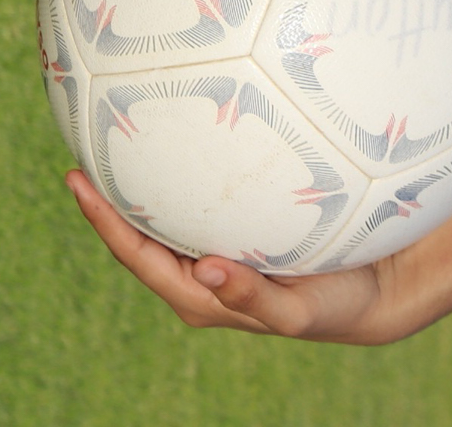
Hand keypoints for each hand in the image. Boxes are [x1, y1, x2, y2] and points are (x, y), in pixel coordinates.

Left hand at [66, 168, 407, 343]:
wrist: (374, 291)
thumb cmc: (333, 305)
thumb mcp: (295, 311)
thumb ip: (251, 295)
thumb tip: (206, 269)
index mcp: (199, 296)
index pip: (137, 255)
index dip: (104, 220)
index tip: (77, 180)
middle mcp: (199, 274)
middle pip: (139, 235)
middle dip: (109, 199)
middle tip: (86, 148)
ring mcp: (218, 255)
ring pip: (166, 219)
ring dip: (141, 188)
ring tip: (122, 140)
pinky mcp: (242, 235)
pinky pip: (200, 205)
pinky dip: (183, 178)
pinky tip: (183, 145)